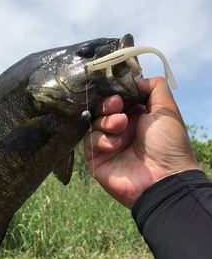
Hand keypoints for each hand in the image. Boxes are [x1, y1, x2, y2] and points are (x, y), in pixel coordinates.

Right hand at [84, 76, 199, 208]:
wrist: (164, 178)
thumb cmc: (168, 145)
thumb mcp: (166, 109)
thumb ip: (153, 87)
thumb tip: (135, 79)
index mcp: (138, 116)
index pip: (117, 97)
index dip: (115, 92)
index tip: (118, 92)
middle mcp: (122, 129)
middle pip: (102, 108)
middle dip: (108, 104)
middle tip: (116, 106)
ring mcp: (109, 144)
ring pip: (94, 123)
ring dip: (106, 121)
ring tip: (120, 126)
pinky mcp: (97, 159)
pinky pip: (90, 141)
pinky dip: (102, 140)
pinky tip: (116, 145)